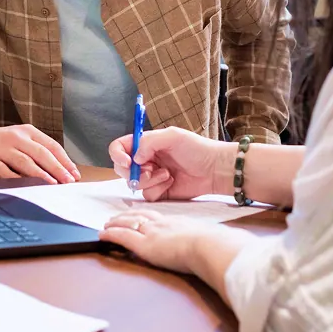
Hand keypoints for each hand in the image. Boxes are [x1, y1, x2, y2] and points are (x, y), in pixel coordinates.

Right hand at [0, 123, 80, 183]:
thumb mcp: (19, 140)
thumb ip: (36, 151)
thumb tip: (59, 171)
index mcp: (27, 131)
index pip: (51, 145)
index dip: (64, 160)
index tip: (74, 174)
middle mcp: (15, 137)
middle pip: (41, 153)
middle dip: (57, 168)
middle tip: (68, 181)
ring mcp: (1, 148)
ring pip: (25, 162)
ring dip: (40, 174)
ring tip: (52, 184)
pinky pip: (4, 172)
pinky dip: (16, 180)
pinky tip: (26, 188)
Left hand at [99, 210, 208, 273]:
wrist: (208, 245)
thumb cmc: (212, 244)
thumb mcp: (207, 236)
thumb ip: (202, 238)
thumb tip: (212, 243)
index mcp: (176, 221)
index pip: (155, 215)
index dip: (144, 214)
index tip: (137, 213)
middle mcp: (161, 223)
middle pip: (139, 215)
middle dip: (126, 215)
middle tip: (116, 216)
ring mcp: (151, 232)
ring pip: (128, 223)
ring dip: (116, 222)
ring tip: (107, 224)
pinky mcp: (144, 244)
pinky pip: (122, 236)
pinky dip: (110, 233)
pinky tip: (102, 233)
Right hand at [107, 128, 231, 201]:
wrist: (214, 170)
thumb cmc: (197, 149)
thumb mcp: (172, 136)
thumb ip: (148, 142)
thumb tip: (134, 158)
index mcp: (146, 144)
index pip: (120, 147)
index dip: (117, 155)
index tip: (128, 161)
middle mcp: (146, 160)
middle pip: (122, 169)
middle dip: (133, 171)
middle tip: (148, 170)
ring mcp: (151, 177)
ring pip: (134, 184)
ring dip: (149, 180)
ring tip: (167, 174)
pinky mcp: (159, 192)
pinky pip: (147, 195)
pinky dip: (158, 189)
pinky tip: (171, 182)